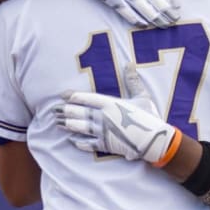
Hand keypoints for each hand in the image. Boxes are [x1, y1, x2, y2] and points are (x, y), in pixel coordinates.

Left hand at [55, 64, 177, 164]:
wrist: (155, 140)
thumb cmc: (150, 117)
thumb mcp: (142, 96)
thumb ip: (132, 81)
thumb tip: (129, 64)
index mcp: (110, 104)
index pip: (87, 98)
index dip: (74, 96)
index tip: (63, 95)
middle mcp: (103, 117)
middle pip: (79, 112)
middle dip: (66, 111)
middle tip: (54, 110)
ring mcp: (103, 132)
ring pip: (81, 127)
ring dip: (68, 125)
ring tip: (58, 123)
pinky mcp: (106, 145)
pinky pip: (89, 143)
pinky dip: (79, 142)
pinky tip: (71, 140)